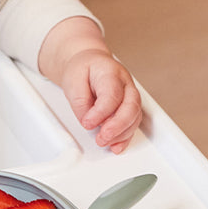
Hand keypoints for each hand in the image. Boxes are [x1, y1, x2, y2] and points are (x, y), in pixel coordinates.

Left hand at [38, 17, 141, 152]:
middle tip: (101, 137)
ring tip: (105, 142)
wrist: (89, 62)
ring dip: (121, 134)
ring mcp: (130, 95)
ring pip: (134, 116)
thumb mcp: (72, 80)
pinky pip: (132, 123)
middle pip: (130, 106)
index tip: (88, 123)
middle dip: (117, 126)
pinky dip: (125, 137)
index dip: (101, 112)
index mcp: (110, 72)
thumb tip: (88, 121)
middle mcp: (125, 83)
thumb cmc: (82, 68)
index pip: (111, 94)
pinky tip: (116, 146)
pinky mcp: (129, 106)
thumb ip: (80, 101)